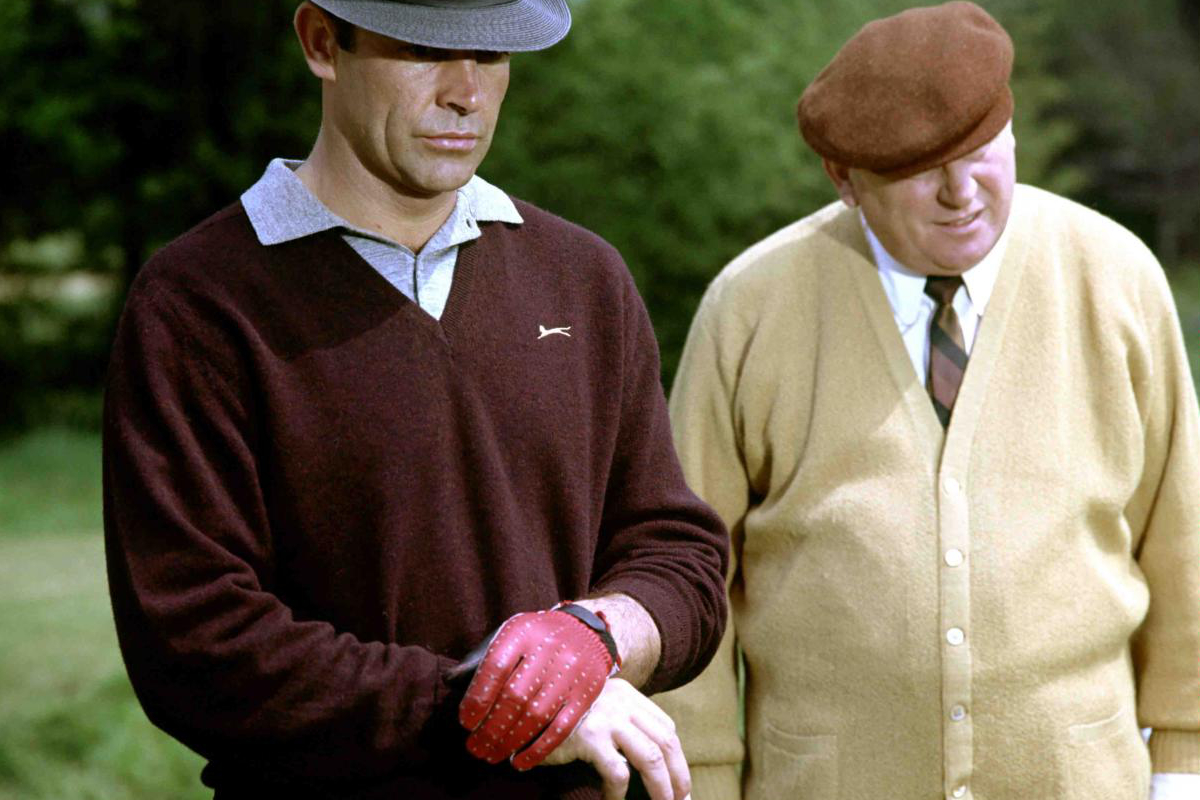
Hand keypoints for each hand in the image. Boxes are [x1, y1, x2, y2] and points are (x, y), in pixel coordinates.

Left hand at [458, 607, 617, 767]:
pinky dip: (538, 748)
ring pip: (536, 715)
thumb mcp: (510, 634)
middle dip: (490, 727)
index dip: (478, 698)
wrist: (587, 629)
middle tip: (474, 746)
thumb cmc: (537, 637)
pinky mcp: (586, 694)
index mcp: (523, 632)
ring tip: (491, 755)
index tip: (466, 722)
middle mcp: (548, 650)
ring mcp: (569, 673)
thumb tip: (450, 681)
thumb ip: (482, 658)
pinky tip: (519, 761)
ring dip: (510, 741)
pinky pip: (561, 727)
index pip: (495, 667)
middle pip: (515, 696)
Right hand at [541, 678, 689, 799]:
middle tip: (682, 799)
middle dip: (678, 775)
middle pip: (666, 741)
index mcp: (627, 694)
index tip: (678, 780)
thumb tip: (650, 759)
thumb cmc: (559, 716)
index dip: (676, 757)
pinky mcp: (589, 738)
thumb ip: (621, 723)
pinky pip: (618, 772)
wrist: (524, 705)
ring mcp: (606, 718)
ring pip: (651, 757)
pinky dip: (620, 794)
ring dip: (662, 788)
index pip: (665, 727)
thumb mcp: (596, 710)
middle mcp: (621, 702)